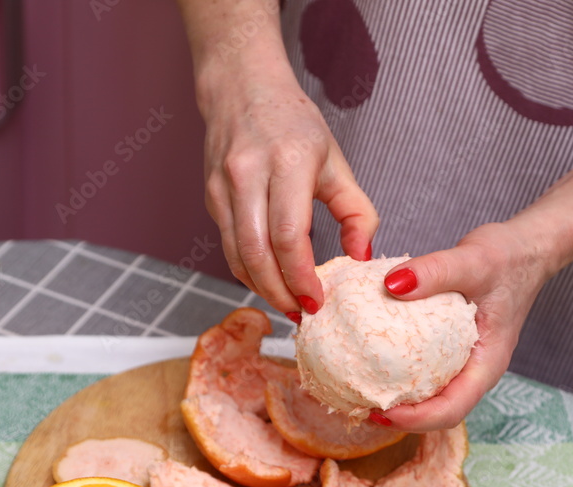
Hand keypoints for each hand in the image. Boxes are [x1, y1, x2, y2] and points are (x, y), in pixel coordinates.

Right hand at [201, 71, 377, 316]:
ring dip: (262, 287)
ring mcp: (223, 185)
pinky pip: (228, 245)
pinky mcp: (210, 196)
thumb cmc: (293, 125)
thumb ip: (357, 212)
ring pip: (237, 255)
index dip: (301, 277)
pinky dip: (248, 270)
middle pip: (258, 253)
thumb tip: (362, 257)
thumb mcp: (335, 162)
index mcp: (288, 162)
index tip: (317, 300)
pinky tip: (269, 280)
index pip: (289, 236)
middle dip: (280, 292)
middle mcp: (249, 173)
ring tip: (288, 303)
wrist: (241, 87)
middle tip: (302, 312)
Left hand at [373, 222, 552, 430]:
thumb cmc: (509, 256)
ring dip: (399, 400)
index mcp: (488, 363)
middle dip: (401, 418)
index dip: (416, 419)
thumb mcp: (474, 259)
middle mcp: (476, 369)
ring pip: (432, 395)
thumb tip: (391, 284)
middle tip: (360, 406)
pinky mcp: (453, 347)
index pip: (453, 409)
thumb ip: (435, 271)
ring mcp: (465, 360)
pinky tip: (373, 357)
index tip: (381, 411)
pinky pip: (426, 370)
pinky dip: (400, 372)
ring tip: (361, 390)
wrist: (527, 248)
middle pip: (439, 412)